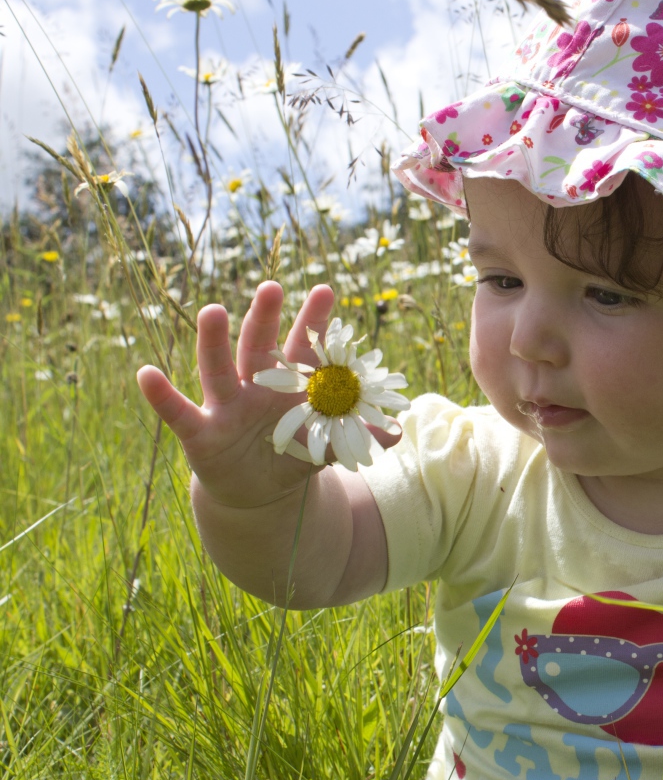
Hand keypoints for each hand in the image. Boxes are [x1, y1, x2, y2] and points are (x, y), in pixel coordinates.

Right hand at [136, 282, 401, 509]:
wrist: (258, 492)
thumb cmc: (293, 455)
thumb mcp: (326, 447)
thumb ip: (357, 435)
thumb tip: (399, 429)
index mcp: (289, 385)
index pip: (303, 348)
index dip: (314, 322)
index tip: (327, 289)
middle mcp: (255, 386)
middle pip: (259, 347)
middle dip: (265, 318)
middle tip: (272, 287)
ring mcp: (226, 407)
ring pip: (218, 368)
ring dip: (214, 341)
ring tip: (212, 311)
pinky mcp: (200, 434)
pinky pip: (178, 412)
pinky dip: (161, 395)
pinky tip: (146, 373)